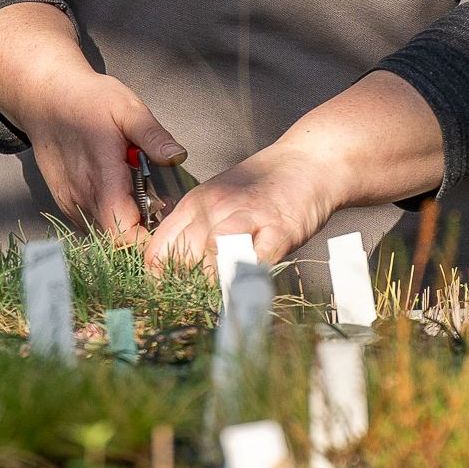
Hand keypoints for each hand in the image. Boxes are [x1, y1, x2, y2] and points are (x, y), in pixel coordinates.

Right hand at [0, 2, 180, 241]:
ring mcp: (70, 202)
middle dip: (140, 230)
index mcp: (102, 179)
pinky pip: (89, 223)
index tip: (164, 219)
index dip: (145, 237)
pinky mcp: (64, 200)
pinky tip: (118, 194)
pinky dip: (107, 218)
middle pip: (114, 239)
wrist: (44, 97)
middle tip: (158, 205)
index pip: (122, 234)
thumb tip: (178, 156)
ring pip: (101, 233)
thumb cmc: (88, 100)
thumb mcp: (127, 108)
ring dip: (123, 225)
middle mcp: (82, 198)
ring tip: (139, 198)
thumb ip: (152, 136)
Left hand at [141, 70, 443, 275]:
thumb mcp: (218, 198)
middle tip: (197, 304)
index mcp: (195, 202)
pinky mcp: (278, 229)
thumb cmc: (263, 186)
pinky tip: (247, 286)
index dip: (160, 277)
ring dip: (214, 282)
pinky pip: (254, 260)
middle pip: (184, 257)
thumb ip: (196, 228)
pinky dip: (247, 278)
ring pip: (212, 257)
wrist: (309, 163)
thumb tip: (174, 268)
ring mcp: (246, 216)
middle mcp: (214, 208)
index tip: (169, 295)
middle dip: (188, 285)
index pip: (160, 248)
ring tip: (220, 297)